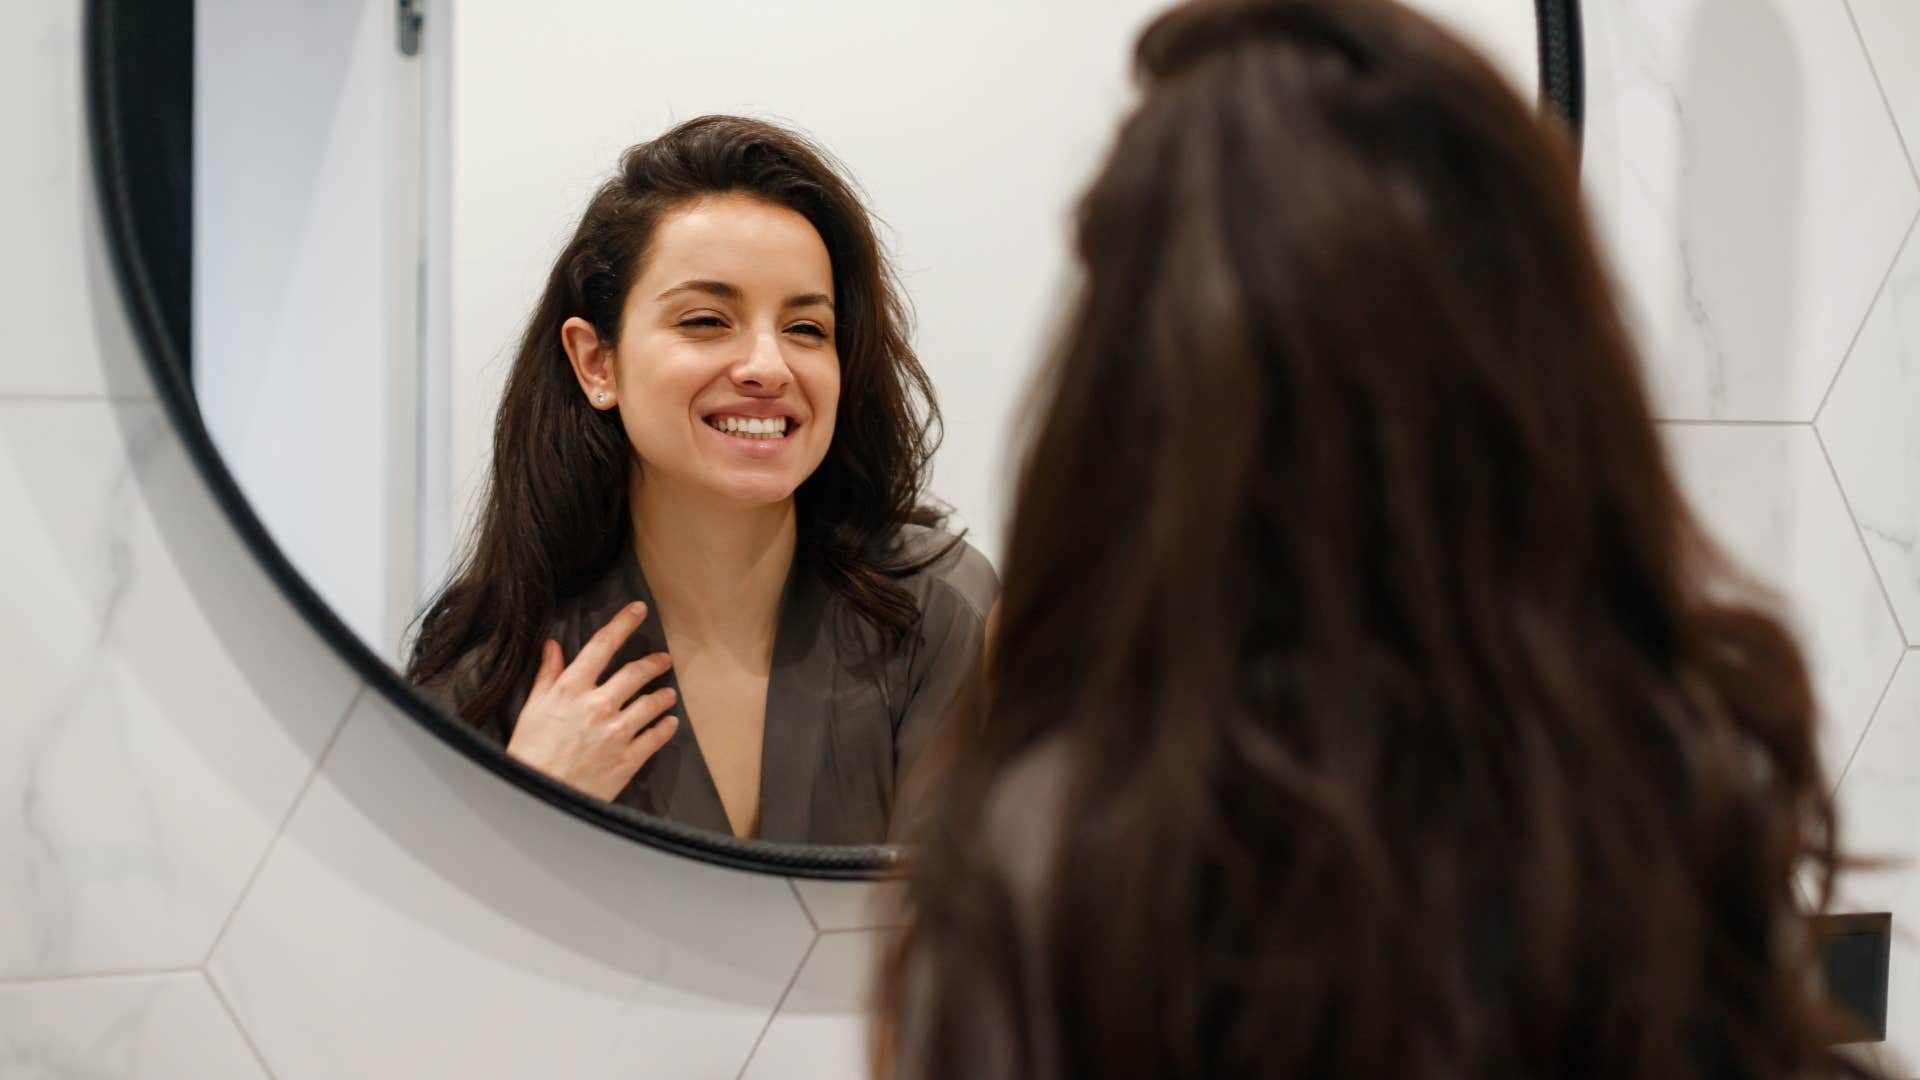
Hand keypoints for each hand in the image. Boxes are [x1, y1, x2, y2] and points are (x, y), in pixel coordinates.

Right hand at [505, 601, 678, 800]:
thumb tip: (553, 645)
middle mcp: (597, 705)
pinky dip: (666, 727)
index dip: (624, 623)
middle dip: (654, 662)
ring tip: (668, 693)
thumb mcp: (532, 709)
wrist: (538, 797)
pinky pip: (656, 736)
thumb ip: (548, 675)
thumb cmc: (530, 752)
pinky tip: (669, 723)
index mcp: (571, 690)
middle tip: (663, 659)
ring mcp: (616, 733)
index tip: (639, 610)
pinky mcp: (628, 759)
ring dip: (664, 695)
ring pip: (652, 703)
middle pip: (636, 672)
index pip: (602, 645)